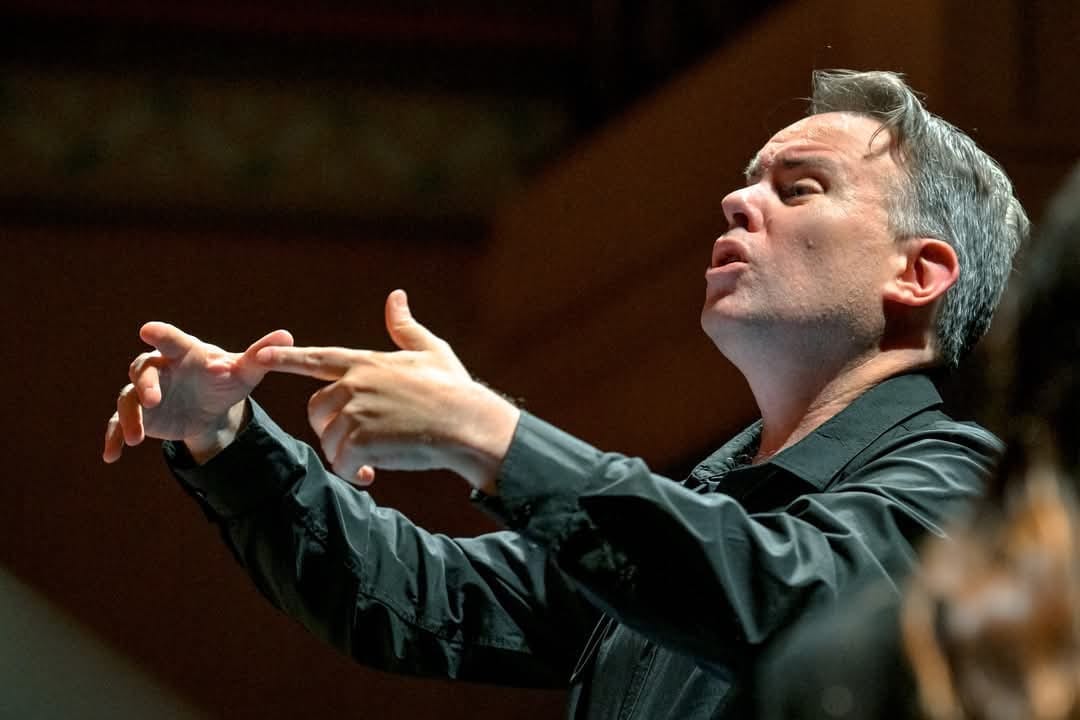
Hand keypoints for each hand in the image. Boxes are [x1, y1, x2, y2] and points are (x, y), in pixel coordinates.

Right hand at [103, 323, 293, 463]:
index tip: (147, 330)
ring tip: (136, 439)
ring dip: (130, 417)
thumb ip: (261, 354)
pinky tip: (111, 456)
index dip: (160, 334)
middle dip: (145, 384)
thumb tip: (287, 336)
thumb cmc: (226, 379)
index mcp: (184, 352)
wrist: (212, 406)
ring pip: (128, 399)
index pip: (171, 340)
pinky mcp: (139, 414)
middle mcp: (160, 368)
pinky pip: (119, 423)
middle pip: (143, 369)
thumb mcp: (245, 371)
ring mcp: (145, 391)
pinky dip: (114, 437)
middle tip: (152, 400)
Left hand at [256, 290, 518, 493]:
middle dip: (332, 428)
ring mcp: (356, 411)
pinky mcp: (360, 440)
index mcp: (367, 362)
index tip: (260, 356)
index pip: (316, 359)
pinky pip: (342, 463)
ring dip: (349, 455)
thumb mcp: (432, 351)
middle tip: (363, 441)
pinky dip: (355, 474)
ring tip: (377, 457)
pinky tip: (374, 474)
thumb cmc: (454, 390)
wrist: (468, 424)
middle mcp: (355, 383)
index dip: (286, 358)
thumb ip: (405, 328)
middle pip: (318, 410)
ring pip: (330, 440)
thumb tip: (396, 296)